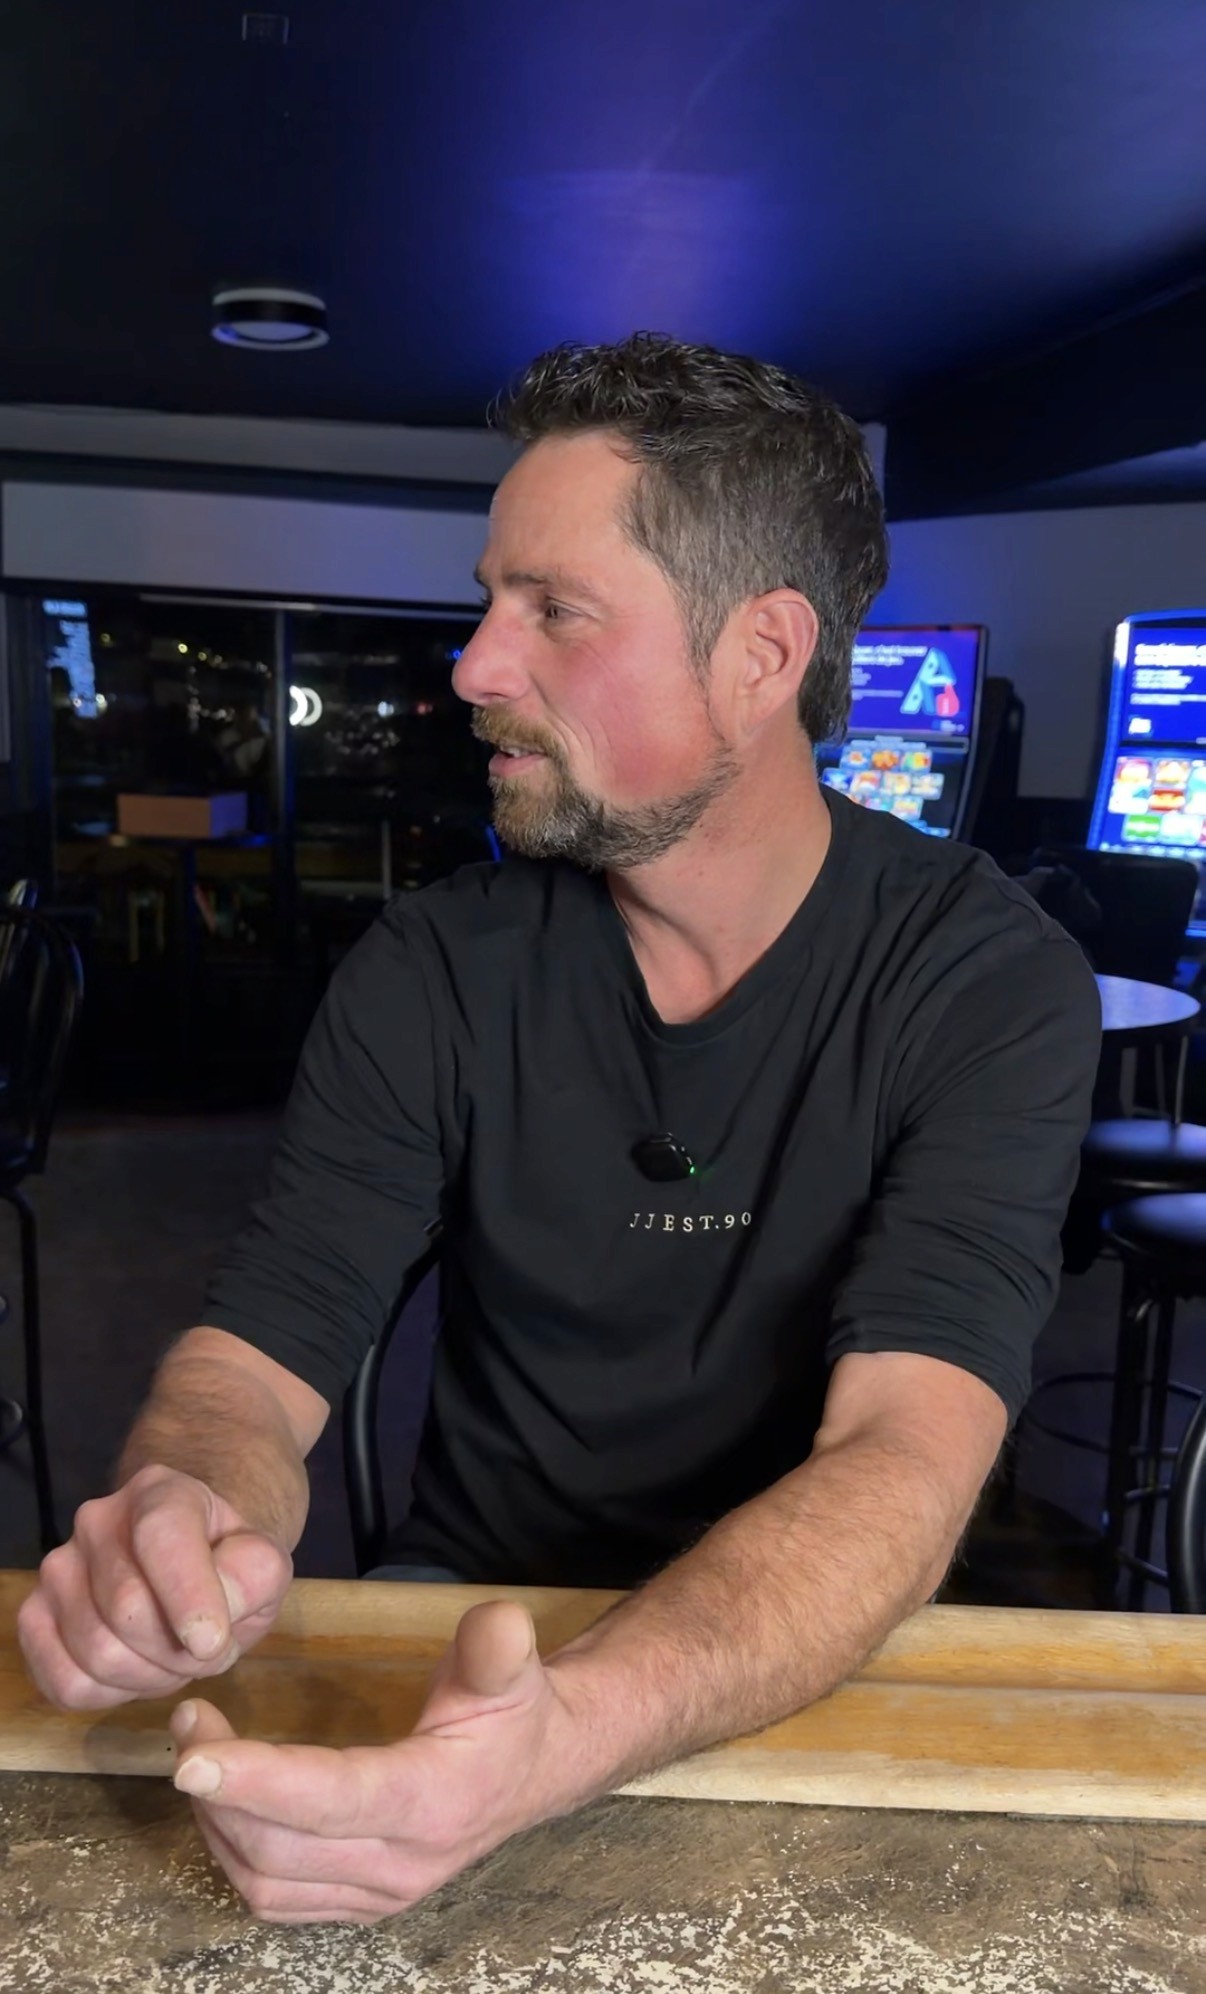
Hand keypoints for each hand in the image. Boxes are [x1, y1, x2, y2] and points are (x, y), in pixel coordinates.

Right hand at [17, 1464, 291, 1709]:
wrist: (192, 1565)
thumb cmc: (228, 1564)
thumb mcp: (264, 1562)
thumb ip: (254, 1576)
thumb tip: (206, 1626)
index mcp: (160, 1492)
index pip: (160, 1536)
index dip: (187, 1596)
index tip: (211, 1642)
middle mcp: (97, 1521)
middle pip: (127, 1609)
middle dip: (179, 1651)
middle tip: (207, 1649)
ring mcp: (59, 1568)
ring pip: (96, 1652)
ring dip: (150, 1676)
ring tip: (176, 1657)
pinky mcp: (34, 1617)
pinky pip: (65, 1682)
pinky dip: (110, 1695)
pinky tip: (138, 1671)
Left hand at [170, 1599, 593, 1924]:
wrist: (538, 1771)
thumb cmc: (514, 1711)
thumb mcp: (512, 1667)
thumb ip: (498, 1645)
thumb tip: (500, 1624)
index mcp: (433, 1802)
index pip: (332, 1798)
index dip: (258, 1780)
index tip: (194, 1757)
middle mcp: (401, 1864)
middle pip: (279, 1848)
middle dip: (218, 1789)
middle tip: (188, 1723)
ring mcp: (378, 1894)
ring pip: (265, 1881)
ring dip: (216, 1821)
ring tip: (197, 1753)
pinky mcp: (361, 1904)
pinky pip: (275, 1899)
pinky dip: (234, 1854)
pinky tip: (224, 1800)